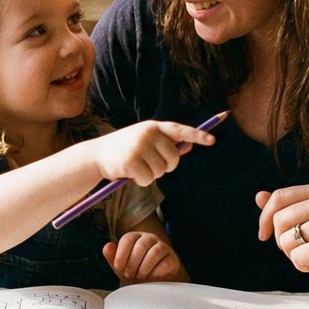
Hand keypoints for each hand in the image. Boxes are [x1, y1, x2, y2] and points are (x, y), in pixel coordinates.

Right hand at [88, 120, 214, 185]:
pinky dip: (141, 181)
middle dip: (165, 166)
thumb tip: (191, 145)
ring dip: (151, 175)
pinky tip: (129, 174)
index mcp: (154, 127)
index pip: (180, 130)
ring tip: (136, 167)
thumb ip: (166, 143)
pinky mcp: (131, 161)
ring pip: (161, 171)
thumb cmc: (125, 149)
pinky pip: (148, 179)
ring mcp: (139, 146)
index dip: (197, 136)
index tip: (212, 141)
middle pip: (174, 158)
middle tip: (149, 164)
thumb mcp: (145, 141)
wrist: (96, 154)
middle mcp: (148, 133)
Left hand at [104, 231, 186, 283]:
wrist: (150, 284)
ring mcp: (163, 247)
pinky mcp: (172, 259)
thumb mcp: (121, 266)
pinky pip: (166, 263)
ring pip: (154, 252)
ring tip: (140, 276)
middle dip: (132, 263)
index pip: (128, 239)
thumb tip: (107, 247)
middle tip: (129, 274)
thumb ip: (112, 256)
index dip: (121, 254)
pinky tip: (151, 277)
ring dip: (144, 267)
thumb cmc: (134, 271)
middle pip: (141, 245)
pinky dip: (156, 272)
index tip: (118, 267)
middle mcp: (150, 239)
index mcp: (135, 237)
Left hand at [256, 184, 308, 293]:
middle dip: (283, 242)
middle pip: (278, 220)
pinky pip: (296, 258)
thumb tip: (259, 196)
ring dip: (295, 256)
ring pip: (285, 241)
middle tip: (306, 249)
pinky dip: (305, 267)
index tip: (264, 235)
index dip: (265, 218)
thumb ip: (288, 208)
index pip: (278, 197)